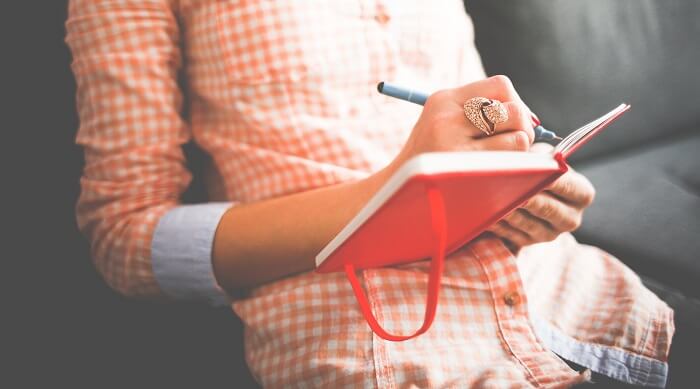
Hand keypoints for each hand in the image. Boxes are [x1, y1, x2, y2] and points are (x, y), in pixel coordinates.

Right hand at [387, 75, 534, 174]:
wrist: (395, 191)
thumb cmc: (429, 157)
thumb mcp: (442, 122)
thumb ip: (479, 113)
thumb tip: (533, 120)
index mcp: (443, 100)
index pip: (500, 86)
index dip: (516, 102)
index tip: (512, 121)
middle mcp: (447, 118)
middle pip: (514, 111)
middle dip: (524, 128)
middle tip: (516, 144)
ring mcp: (453, 147)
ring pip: (518, 138)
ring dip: (519, 152)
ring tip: (505, 161)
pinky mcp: (462, 173)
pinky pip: (510, 165)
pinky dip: (515, 170)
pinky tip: (500, 175)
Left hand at [487, 144, 595, 250]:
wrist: (530, 191)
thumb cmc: (538, 169)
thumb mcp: (543, 158)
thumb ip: (540, 157)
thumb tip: (527, 154)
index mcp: (582, 195)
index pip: (570, 187)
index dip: (553, 180)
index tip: (538, 172)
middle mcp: (571, 218)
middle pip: (550, 209)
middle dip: (530, 199)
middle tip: (513, 189)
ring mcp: (550, 234)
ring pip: (529, 224)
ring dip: (511, 212)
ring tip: (495, 201)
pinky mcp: (529, 242)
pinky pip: (512, 235)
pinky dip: (500, 224)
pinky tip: (488, 215)